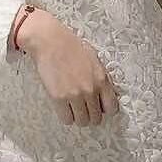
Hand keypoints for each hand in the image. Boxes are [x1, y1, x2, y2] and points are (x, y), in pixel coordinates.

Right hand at [16, 7, 119, 126]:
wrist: (49, 40)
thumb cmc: (70, 45)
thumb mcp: (93, 59)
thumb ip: (100, 77)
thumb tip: (103, 93)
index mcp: (101, 80)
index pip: (111, 108)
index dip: (104, 109)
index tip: (97, 106)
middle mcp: (90, 90)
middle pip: (96, 118)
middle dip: (89, 114)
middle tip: (82, 108)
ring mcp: (74, 95)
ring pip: (82, 121)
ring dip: (78, 117)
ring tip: (72, 109)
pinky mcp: (59, 98)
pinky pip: (66, 119)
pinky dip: (66, 116)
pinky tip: (63, 108)